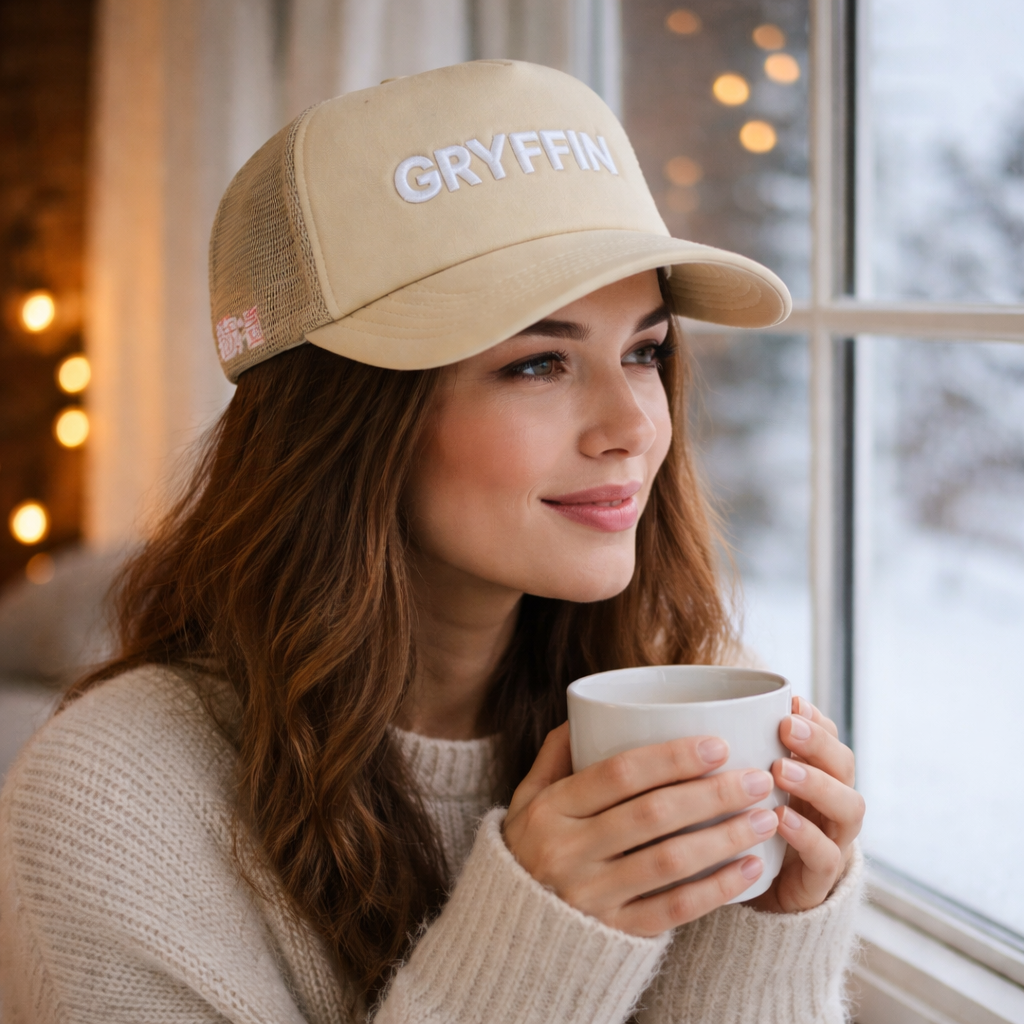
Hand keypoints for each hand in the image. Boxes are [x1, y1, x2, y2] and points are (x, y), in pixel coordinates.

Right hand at [503, 723, 779, 936]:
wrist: (507, 935)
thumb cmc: (527, 850)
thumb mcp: (525, 800)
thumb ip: (555, 755)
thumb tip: (588, 709)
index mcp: (549, 809)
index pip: (618, 774)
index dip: (671, 757)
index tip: (718, 744)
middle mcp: (567, 852)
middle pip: (652, 815)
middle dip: (712, 793)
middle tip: (758, 778)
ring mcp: (590, 897)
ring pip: (669, 862)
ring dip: (725, 837)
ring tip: (766, 818)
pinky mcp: (614, 934)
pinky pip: (673, 910)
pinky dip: (716, 889)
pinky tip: (750, 869)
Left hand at [746, 697, 864, 913]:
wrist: (753, 899)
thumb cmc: (744, 828)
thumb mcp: (739, 786)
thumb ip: (737, 755)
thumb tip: (702, 710)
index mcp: (815, 775)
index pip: (829, 738)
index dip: (816, 719)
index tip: (791, 701)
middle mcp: (830, 804)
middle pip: (844, 766)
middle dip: (818, 742)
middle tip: (786, 727)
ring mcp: (832, 841)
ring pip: (848, 807)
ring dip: (817, 784)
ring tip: (782, 770)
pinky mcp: (820, 880)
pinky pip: (826, 856)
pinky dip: (806, 835)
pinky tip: (781, 819)